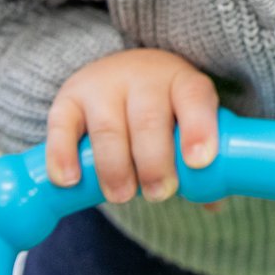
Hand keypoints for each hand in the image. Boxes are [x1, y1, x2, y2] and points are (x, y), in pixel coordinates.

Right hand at [45, 49, 218, 204]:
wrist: (119, 73)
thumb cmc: (163, 110)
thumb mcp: (185, 121)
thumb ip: (199, 160)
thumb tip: (213, 202)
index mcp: (181, 81)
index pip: (194, 96)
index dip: (199, 128)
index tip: (199, 162)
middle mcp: (142, 77)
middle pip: (148, 118)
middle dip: (154, 162)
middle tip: (159, 193)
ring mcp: (102, 86)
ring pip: (108, 128)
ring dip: (115, 168)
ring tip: (122, 196)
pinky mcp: (67, 100)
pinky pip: (61, 128)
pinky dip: (64, 157)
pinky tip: (71, 180)